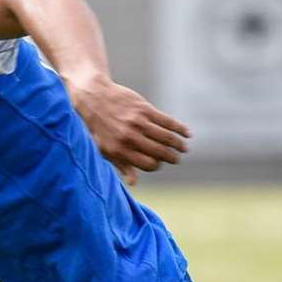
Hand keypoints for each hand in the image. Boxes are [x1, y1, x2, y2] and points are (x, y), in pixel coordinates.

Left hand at [64, 76, 188, 185]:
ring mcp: (138, 123)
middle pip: (159, 152)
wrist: (94, 98)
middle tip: (176, 159)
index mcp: (120, 150)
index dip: (156, 166)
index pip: (147, 165)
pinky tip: (187, 134)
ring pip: (166, 138)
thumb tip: (134, 183)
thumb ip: (120, 165)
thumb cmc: (99, 127)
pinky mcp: (145, 109)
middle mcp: (130, 138)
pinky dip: (180, 128)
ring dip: (179, 145)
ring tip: (184, 149)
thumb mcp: (104, 149)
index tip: (159, 164)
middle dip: (171, 158)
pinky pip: (167, 121)